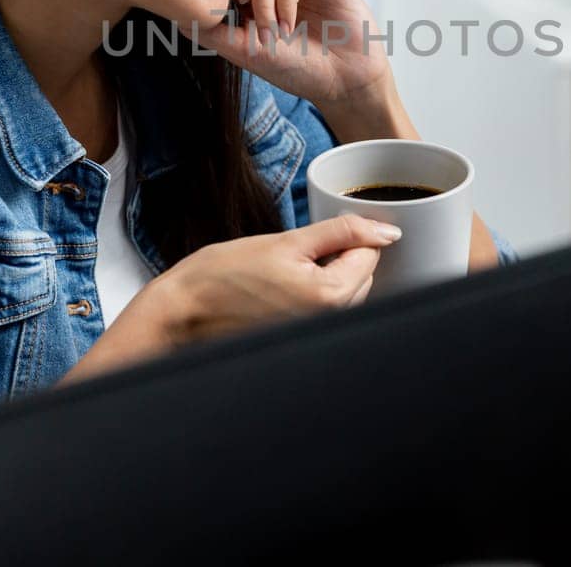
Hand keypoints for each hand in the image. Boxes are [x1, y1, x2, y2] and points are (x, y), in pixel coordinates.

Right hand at [156, 214, 401, 343]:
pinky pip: (326, 311)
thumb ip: (341, 232)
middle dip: (341, 257)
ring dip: (328, 275)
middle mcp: (329, 322)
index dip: (345, 236)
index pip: (371, 253)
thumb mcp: (286, 241)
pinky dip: (314, 294)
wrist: (183, 311)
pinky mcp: (302, 338)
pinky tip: (281, 290)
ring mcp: (316, 334)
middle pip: (363, 275)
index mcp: (330, 296)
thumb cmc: (223, 275)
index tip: (314, 237)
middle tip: (296, 253)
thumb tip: (388, 232)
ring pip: (346, 293)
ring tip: (284, 273)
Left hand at [192, 0, 393, 110]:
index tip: (218, 7)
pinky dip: (285, 1)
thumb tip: (175, 10)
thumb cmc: (296, 67)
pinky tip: (290, 26)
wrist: (341, 83)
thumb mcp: (243, 50)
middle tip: (238, 8)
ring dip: (261, 1)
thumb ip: (209, 29)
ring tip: (272, 32)